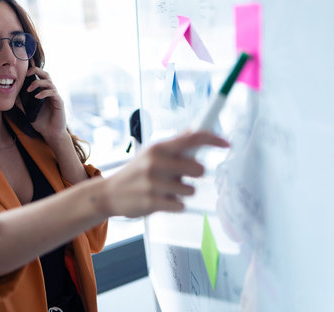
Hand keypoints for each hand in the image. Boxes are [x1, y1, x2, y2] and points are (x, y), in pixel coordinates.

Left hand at [20, 67, 67, 141]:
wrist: (51, 134)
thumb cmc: (41, 122)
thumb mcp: (27, 111)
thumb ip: (21, 102)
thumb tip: (12, 95)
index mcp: (43, 91)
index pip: (39, 76)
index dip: (34, 68)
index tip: (27, 61)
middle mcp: (50, 91)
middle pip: (46, 74)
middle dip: (36, 71)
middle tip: (26, 74)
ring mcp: (55, 96)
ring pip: (49, 82)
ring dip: (38, 83)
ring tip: (29, 89)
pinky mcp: (59, 102)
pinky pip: (53, 93)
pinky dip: (44, 93)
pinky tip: (37, 97)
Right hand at [101, 131, 229, 217]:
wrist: (109, 194)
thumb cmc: (135, 172)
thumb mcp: (151, 153)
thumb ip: (175, 143)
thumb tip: (195, 130)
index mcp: (158, 148)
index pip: (192, 138)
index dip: (213, 139)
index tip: (226, 143)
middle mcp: (156, 162)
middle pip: (198, 168)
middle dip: (194, 175)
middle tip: (181, 176)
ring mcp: (153, 183)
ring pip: (190, 190)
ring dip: (182, 192)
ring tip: (165, 189)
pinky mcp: (153, 202)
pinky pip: (181, 205)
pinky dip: (174, 204)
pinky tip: (160, 200)